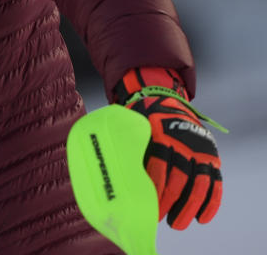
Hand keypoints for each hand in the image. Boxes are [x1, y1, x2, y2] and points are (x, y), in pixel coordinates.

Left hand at [115, 67, 222, 229]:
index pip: (160, 165)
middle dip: (171, 202)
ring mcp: (200, 151)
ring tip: (178, 224)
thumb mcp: (132, 126)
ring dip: (189, 207)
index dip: (155, 189)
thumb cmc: (141, 119)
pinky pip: (215, 183)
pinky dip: (210, 202)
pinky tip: (202, 218)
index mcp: (162, 135)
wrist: (165, 100)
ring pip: (199, 184)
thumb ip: (126, 147)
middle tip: (161, 219)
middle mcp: (184, 143)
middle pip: (180, 178)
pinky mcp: (211, 157)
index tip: (148, 206)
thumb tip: (107, 174)